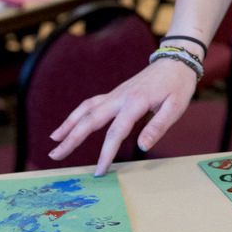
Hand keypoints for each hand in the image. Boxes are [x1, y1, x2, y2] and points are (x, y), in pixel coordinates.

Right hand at [48, 59, 198, 174]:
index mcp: (135, 102)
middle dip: (71, 138)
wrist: (175, 61)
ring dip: (68, 124)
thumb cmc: (178, 85)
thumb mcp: (176, 107)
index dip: (106, 153)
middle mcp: (119, 97)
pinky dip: (77, 114)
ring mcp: (115, 94)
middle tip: (55, 155)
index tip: (99, 171)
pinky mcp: (114, 94)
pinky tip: (68, 124)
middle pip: (90, 119)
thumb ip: (158, 126)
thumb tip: (142, 147)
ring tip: (54, 140)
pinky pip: (91, 104)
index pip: (115, 132)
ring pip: (86, 109)